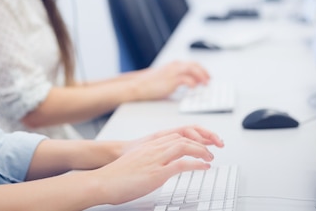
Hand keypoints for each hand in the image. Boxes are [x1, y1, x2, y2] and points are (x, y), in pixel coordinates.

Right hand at [93, 126, 223, 204]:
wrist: (104, 181)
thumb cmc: (117, 176)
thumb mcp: (137, 163)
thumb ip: (150, 161)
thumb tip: (160, 169)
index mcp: (150, 146)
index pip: (176, 135)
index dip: (192, 138)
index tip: (202, 143)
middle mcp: (154, 149)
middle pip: (183, 138)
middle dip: (201, 142)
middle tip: (212, 150)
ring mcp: (156, 159)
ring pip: (185, 146)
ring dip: (201, 151)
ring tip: (210, 158)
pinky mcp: (157, 172)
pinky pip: (182, 164)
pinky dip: (196, 164)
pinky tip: (204, 168)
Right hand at [134, 60, 209, 99]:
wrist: (138, 86)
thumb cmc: (149, 84)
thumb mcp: (164, 78)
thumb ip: (175, 78)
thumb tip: (186, 83)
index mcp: (173, 65)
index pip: (192, 64)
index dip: (201, 69)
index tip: (206, 76)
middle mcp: (175, 66)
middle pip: (195, 65)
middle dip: (204, 72)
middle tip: (209, 80)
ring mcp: (173, 72)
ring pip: (193, 70)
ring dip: (201, 77)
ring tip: (205, 84)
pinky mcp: (171, 80)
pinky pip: (186, 80)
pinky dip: (193, 83)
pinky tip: (194, 88)